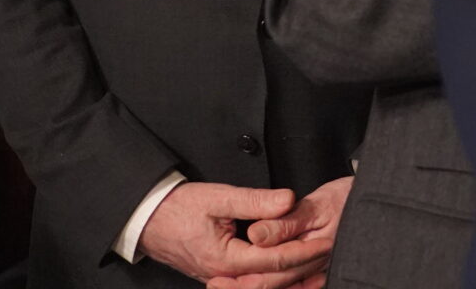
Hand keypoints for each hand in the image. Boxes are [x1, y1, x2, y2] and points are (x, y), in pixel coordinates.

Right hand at [136, 182, 333, 286]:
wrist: (147, 218)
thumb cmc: (179, 207)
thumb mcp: (219, 196)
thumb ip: (256, 201)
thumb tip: (289, 200)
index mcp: (226, 259)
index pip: (274, 261)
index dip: (303, 251)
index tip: (325, 241)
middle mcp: (224, 275)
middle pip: (272, 278)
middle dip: (302, 266)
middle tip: (328, 252)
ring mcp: (220, 278)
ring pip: (262, 283)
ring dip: (289, 274)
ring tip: (316, 263)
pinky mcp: (218, 275)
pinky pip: (250, 281)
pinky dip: (272, 277)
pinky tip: (289, 270)